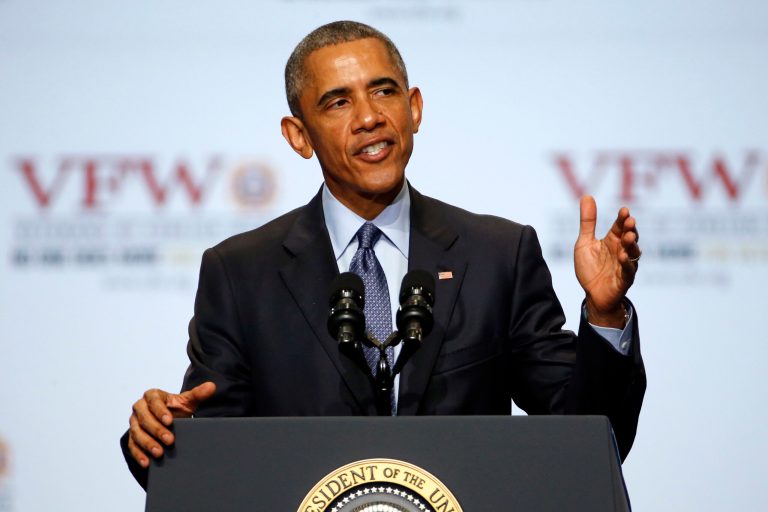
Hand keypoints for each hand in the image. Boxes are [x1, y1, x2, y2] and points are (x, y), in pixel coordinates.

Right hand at [127, 381, 215, 467]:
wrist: (168, 420)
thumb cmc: (176, 408)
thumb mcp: (187, 401)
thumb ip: (198, 394)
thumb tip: (211, 386)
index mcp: (151, 396)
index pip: (153, 401)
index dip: (160, 411)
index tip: (170, 421)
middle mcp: (139, 408)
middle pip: (144, 418)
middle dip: (156, 430)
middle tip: (170, 440)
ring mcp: (134, 423)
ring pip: (137, 433)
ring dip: (147, 444)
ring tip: (159, 453)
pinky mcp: (132, 437)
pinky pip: (132, 446)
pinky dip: (138, 455)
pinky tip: (147, 462)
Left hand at [574, 195, 640, 327]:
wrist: (592, 294)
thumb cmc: (590, 268)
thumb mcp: (584, 242)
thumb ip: (587, 222)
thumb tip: (587, 195)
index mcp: (612, 240)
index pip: (620, 226)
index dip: (622, 218)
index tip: (624, 210)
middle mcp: (622, 250)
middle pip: (629, 237)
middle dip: (630, 229)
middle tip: (630, 221)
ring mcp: (625, 265)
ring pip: (632, 253)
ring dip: (631, 245)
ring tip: (628, 237)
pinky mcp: (624, 280)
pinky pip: (628, 271)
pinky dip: (626, 264)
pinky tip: (622, 257)